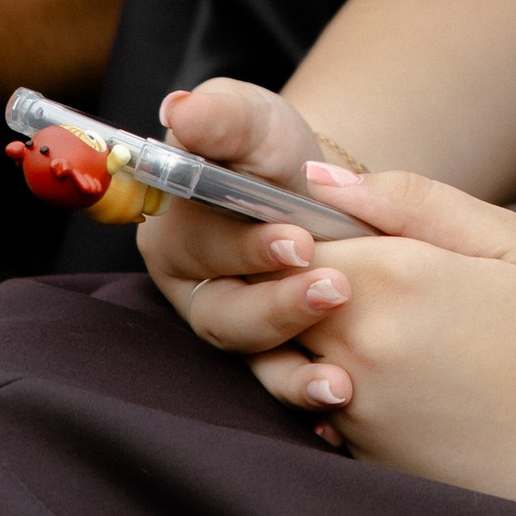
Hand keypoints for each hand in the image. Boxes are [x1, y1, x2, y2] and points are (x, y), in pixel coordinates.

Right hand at [140, 78, 362, 386]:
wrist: (313, 191)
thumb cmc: (268, 150)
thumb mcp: (249, 120)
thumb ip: (220, 115)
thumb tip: (181, 111)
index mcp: (174, 228)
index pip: (196, 245)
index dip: (241, 249)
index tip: (297, 241)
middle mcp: (193, 286)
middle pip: (222, 312)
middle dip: (279, 305)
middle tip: (336, 288)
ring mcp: (229, 326)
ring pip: (250, 356)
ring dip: (293, 369)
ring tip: (341, 375)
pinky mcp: (264, 358)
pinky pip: (279, 387)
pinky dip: (307, 400)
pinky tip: (341, 405)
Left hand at [142, 80, 515, 505]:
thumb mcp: (501, 239)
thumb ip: (406, 198)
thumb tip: (316, 178)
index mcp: (389, 278)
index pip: (287, 236)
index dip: (301, 229)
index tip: (334, 232)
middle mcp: (355, 345)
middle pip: (273, 297)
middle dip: (295, 281)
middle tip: (353, 280)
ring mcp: (353, 406)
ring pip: (285, 353)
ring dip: (308, 336)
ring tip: (381, 330)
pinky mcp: (358, 453)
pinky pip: (311, 407)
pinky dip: (331, 386)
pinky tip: (396, 381)